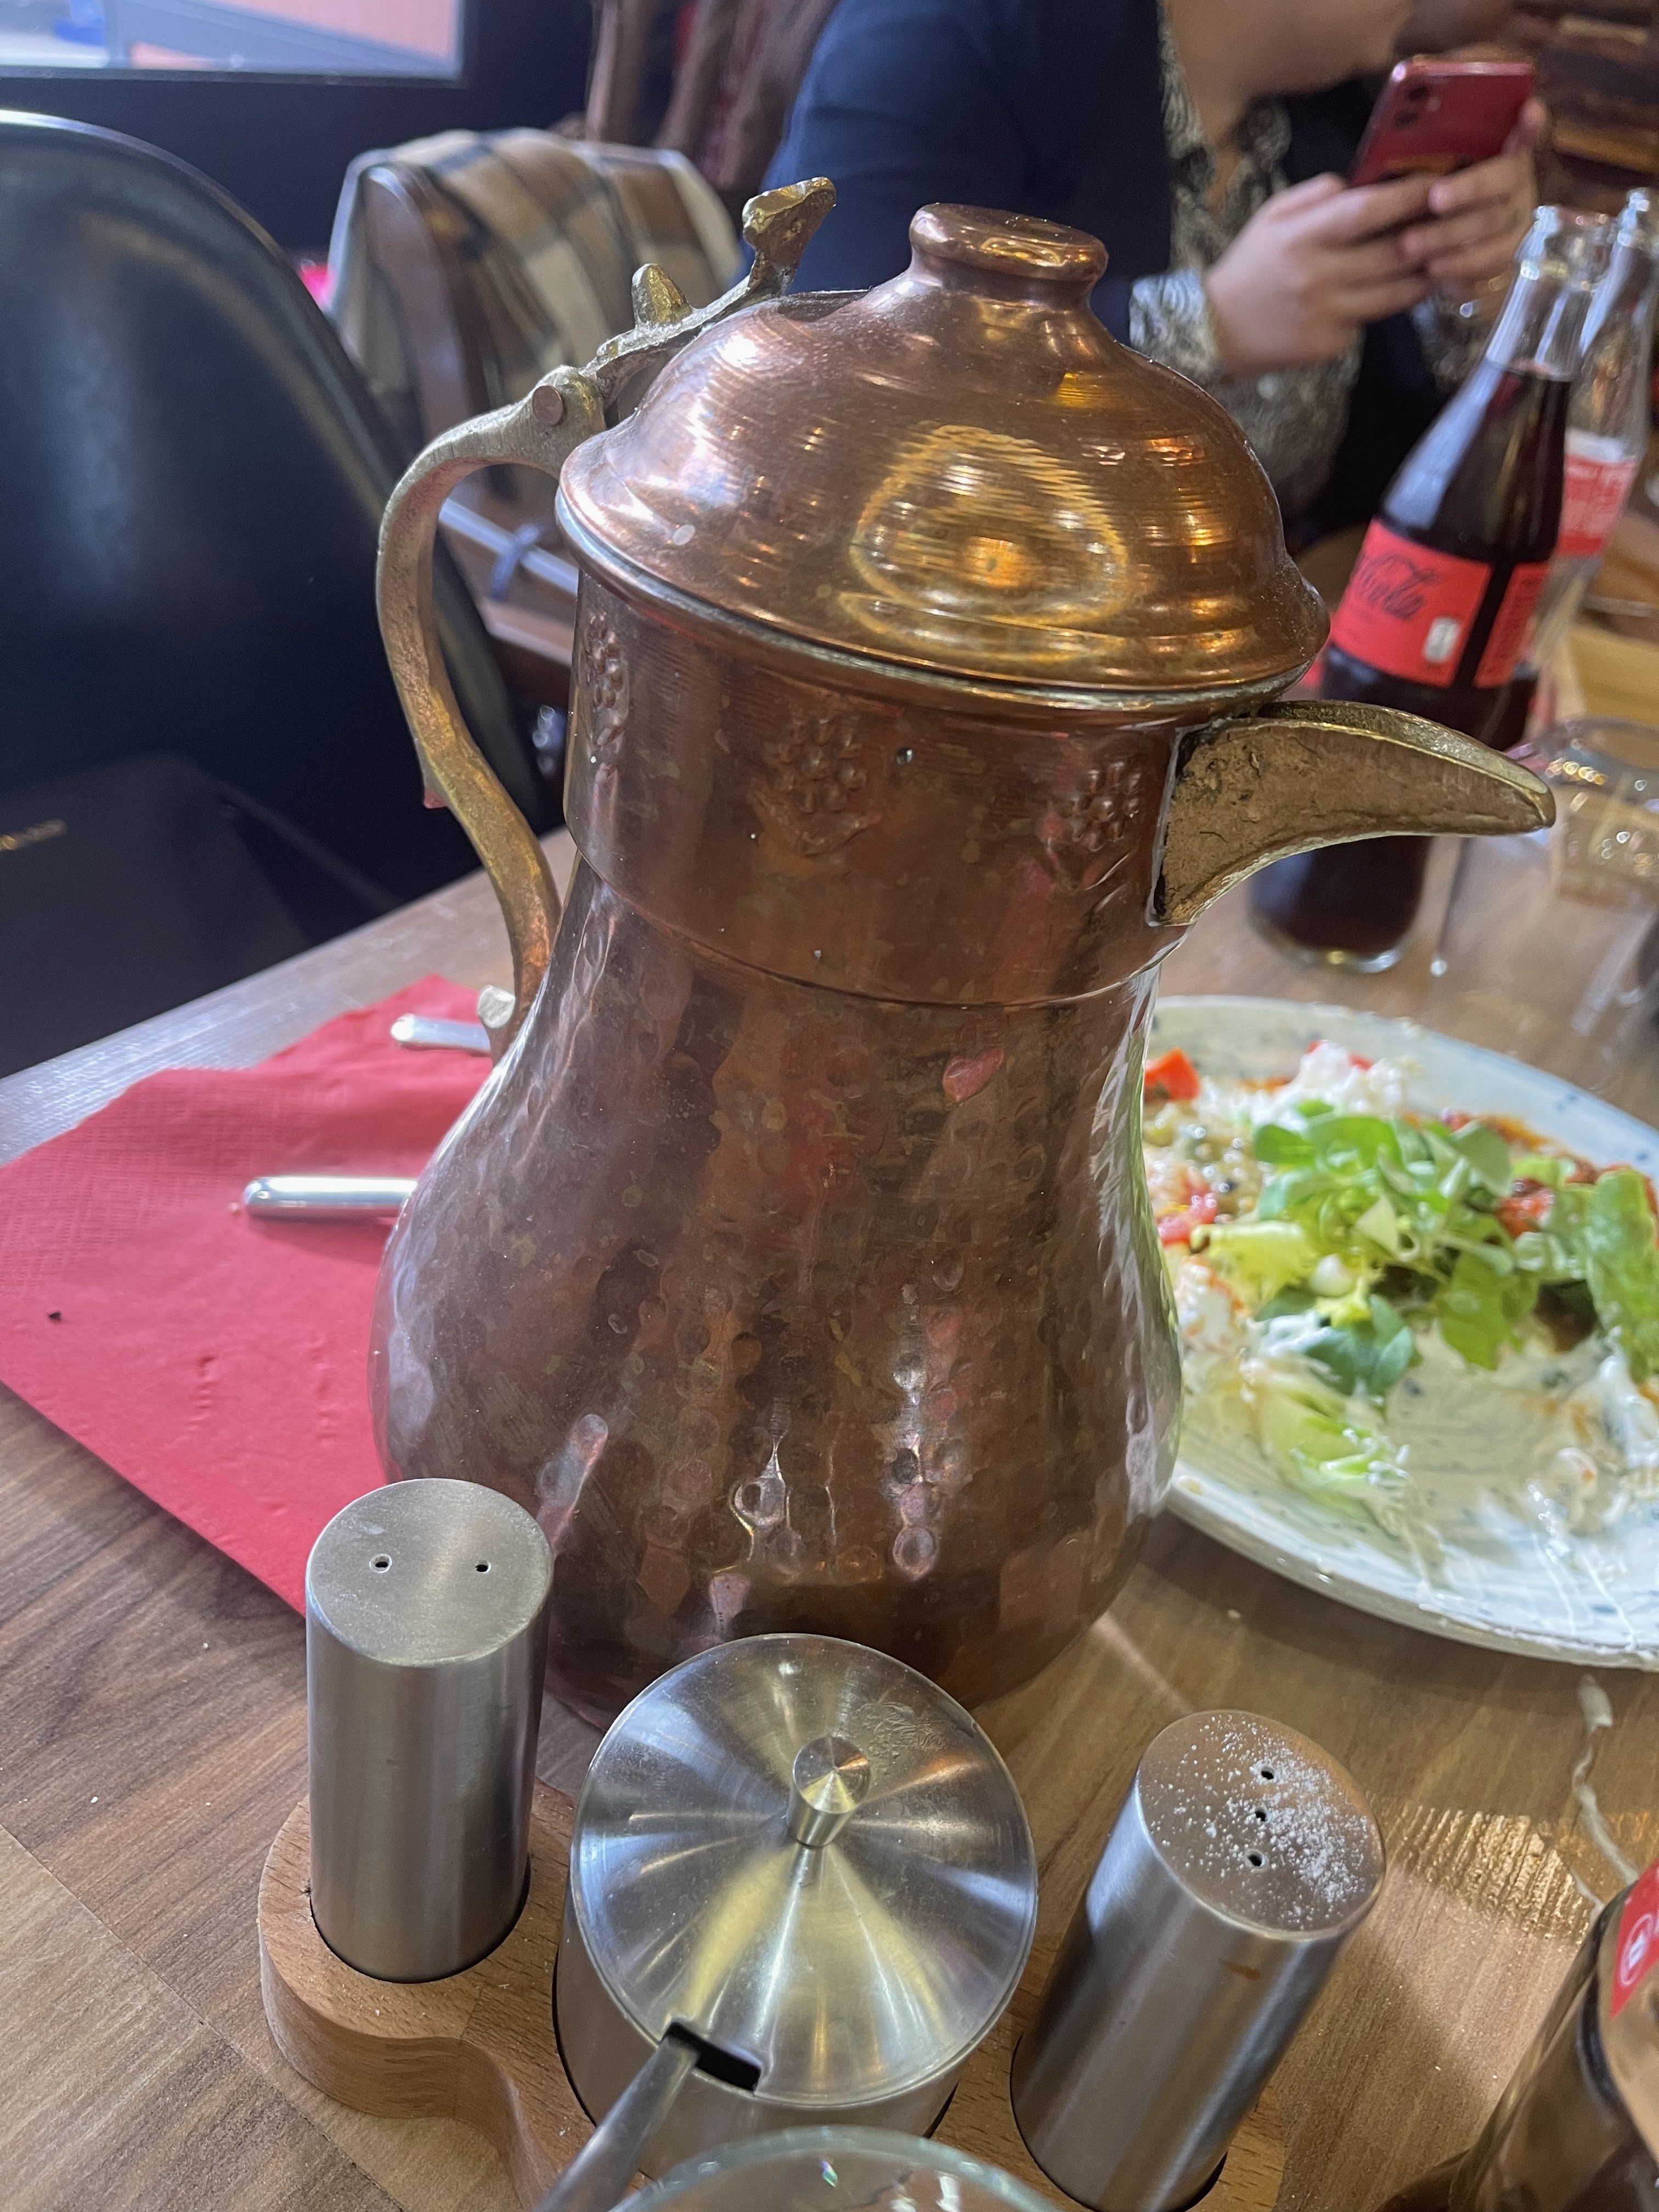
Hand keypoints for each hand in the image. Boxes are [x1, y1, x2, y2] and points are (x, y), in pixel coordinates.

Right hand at [1205, 171, 1436, 378]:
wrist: (1215, 332)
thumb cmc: (1248, 268)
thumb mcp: (1269, 218)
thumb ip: (1313, 196)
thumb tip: (1356, 184)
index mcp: (1302, 238)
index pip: (1366, 212)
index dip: (1408, 197)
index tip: (1437, 185)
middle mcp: (1318, 277)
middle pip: (1392, 253)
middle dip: (1430, 236)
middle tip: (1456, 222)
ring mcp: (1326, 315)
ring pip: (1394, 293)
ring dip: (1424, 275)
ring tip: (1441, 258)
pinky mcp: (1329, 345)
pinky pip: (1369, 322)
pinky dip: (1382, 307)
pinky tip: (1389, 295)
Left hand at [1395, 97, 1548, 288]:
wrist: (1451, 247)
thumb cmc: (1438, 196)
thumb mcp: (1434, 173)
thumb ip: (1433, 155)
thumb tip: (1401, 138)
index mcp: (1504, 149)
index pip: (1526, 130)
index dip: (1531, 123)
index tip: (1529, 110)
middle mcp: (1517, 180)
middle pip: (1505, 177)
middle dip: (1469, 188)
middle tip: (1435, 198)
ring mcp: (1517, 216)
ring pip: (1491, 223)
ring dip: (1447, 234)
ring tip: (1409, 243)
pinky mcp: (1507, 252)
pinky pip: (1488, 260)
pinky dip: (1457, 264)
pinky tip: (1430, 268)